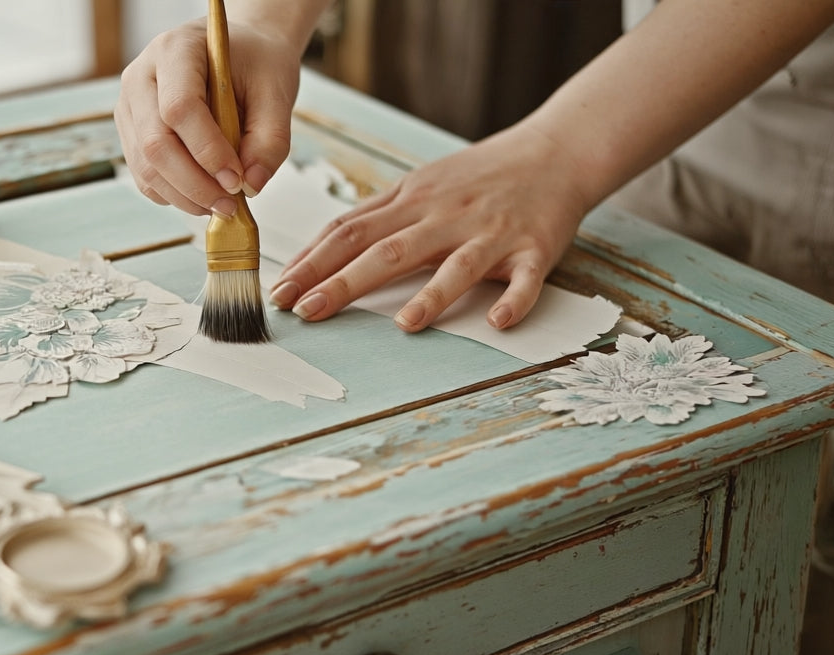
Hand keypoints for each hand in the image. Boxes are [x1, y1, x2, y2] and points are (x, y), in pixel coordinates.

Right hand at [114, 18, 301, 217]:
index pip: (179, 107)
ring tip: (223, 204)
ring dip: (185, 196)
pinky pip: (145, 177)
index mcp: (175, 50)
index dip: (207, 150)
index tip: (238, 179)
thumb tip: (251, 186)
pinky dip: (174, 195)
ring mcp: (130, 107)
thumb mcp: (276, 91)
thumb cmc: (256, 64)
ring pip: (146, 167)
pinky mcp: (132, 134)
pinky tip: (205, 194)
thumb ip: (271, 138)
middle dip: (194, 184)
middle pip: (155, 143)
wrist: (240, 52)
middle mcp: (141, 77)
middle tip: (231, 204)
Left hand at [269, 122, 594, 330]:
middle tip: (306, 311)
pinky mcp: (535, 248)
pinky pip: (526, 279)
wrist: (553, 151)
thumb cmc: (476, 176)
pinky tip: (498, 321)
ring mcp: (490, 233)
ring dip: (433, 294)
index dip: (312, 261)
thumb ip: (373, 218)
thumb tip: (315, 252)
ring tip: (404, 324)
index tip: (280, 290)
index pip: (350, 231)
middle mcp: (445, 216)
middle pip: (388, 250)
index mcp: (412, 201)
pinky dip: (514, 300)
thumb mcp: (418, 186)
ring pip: (457, 264)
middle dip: (343, 282)